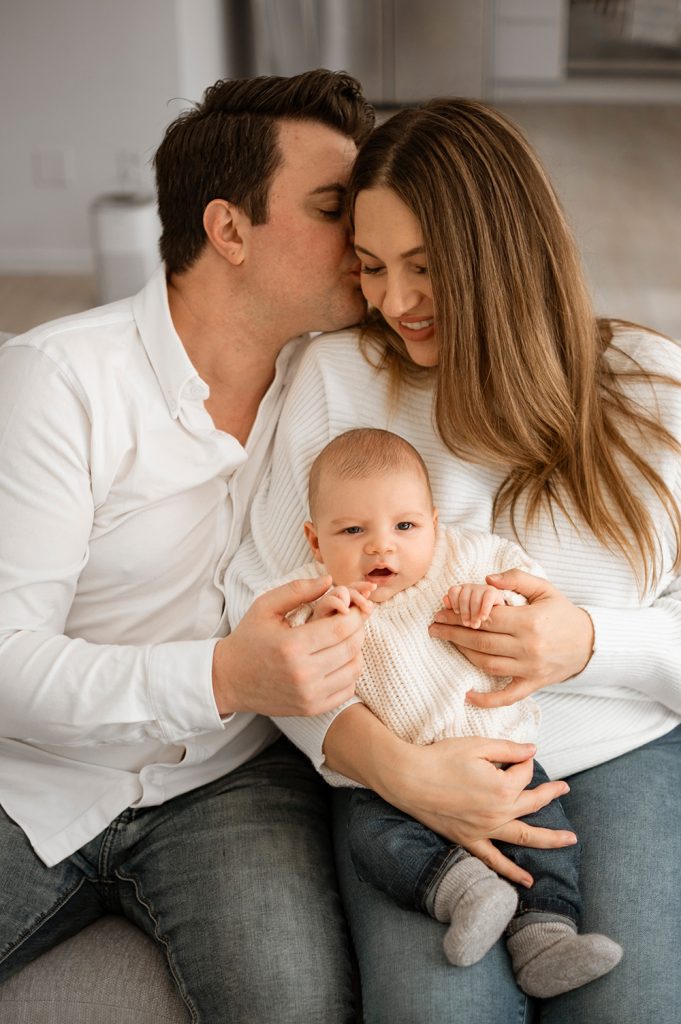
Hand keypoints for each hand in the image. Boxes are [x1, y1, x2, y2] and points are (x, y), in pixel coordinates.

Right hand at [213, 576, 365, 716]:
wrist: (229, 679)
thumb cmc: (248, 639)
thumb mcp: (265, 606)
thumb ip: (298, 590)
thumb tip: (329, 579)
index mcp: (291, 646)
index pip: (341, 628)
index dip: (355, 614)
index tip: (355, 606)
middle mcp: (302, 674)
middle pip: (351, 648)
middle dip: (358, 629)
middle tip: (352, 619)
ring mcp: (308, 695)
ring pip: (353, 669)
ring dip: (356, 650)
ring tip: (345, 638)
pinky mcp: (312, 708)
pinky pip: (347, 689)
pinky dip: (349, 672)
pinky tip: (338, 660)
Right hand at [386, 740, 575, 886]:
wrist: (408, 779)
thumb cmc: (441, 758)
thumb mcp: (477, 745)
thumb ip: (509, 749)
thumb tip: (533, 751)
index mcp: (502, 787)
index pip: (524, 773)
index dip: (521, 760)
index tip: (513, 753)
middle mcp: (498, 812)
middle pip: (533, 803)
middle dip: (550, 794)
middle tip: (564, 789)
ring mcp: (484, 830)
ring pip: (524, 837)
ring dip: (549, 839)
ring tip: (569, 840)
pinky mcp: (469, 840)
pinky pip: (494, 860)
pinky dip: (512, 872)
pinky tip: (528, 882)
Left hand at [429, 569, 593, 705]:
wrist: (591, 642)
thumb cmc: (563, 613)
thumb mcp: (544, 589)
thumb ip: (516, 579)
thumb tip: (486, 580)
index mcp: (529, 621)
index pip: (486, 617)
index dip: (461, 613)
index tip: (443, 609)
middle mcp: (528, 647)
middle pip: (481, 641)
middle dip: (453, 632)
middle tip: (434, 625)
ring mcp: (530, 668)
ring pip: (487, 664)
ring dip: (462, 654)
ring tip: (445, 641)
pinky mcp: (533, 684)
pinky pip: (507, 696)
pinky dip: (487, 699)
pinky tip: (467, 695)